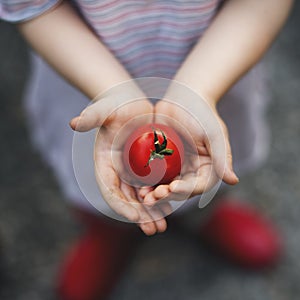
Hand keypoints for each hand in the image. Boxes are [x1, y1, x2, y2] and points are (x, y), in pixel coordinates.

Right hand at [70, 86, 169, 234]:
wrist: (128, 104)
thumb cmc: (114, 105)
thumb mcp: (104, 110)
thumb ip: (91, 117)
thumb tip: (74, 123)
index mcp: (104, 164)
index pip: (110, 189)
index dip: (121, 204)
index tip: (135, 216)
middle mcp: (117, 171)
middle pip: (127, 199)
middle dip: (139, 216)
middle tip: (153, 229)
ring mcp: (132, 171)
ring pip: (141, 198)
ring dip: (151, 213)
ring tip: (162, 226)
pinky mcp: (146, 167)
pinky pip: (153, 186)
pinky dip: (161, 198)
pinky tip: (171, 207)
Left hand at [140, 98, 238, 204]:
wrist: (184, 98)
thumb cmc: (203, 114)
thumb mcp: (214, 135)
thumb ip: (222, 158)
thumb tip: (234, 181)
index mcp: (206, 169)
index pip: (197, 186)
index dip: (185, 190)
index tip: (173, 188)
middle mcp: (190, 172)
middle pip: (179, 191)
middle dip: (166, 195)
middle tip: (154, 197)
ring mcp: (174, 168)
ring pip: (164, 186)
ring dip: (154, 194)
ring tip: (144, 197)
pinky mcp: (160, 162)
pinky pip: (152, 175)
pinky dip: (146, 182)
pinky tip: (138, 186)